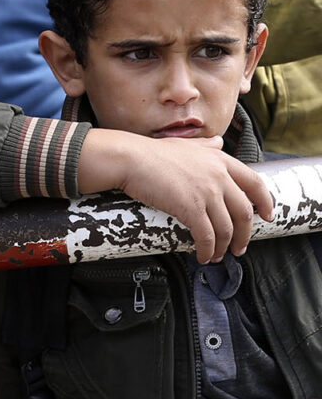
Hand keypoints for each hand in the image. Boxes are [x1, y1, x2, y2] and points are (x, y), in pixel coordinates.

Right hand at [78, 130, 273, 263]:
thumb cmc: (151, 153)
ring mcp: (206, 192)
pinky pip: (206, 235)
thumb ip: (205, 145)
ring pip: (227, 228)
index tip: (267, 215)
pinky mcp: (191, 207)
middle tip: (239, 247)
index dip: (265, 202)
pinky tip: (202, 256)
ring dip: (223, 246)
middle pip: (244, 212)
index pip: (254, 183)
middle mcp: (218, 176)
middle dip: (244, 234)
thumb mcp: (185, 144)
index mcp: (219, 160)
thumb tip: (218, 143)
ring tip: (216, 255)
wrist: (130, 159)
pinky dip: (207, 249)